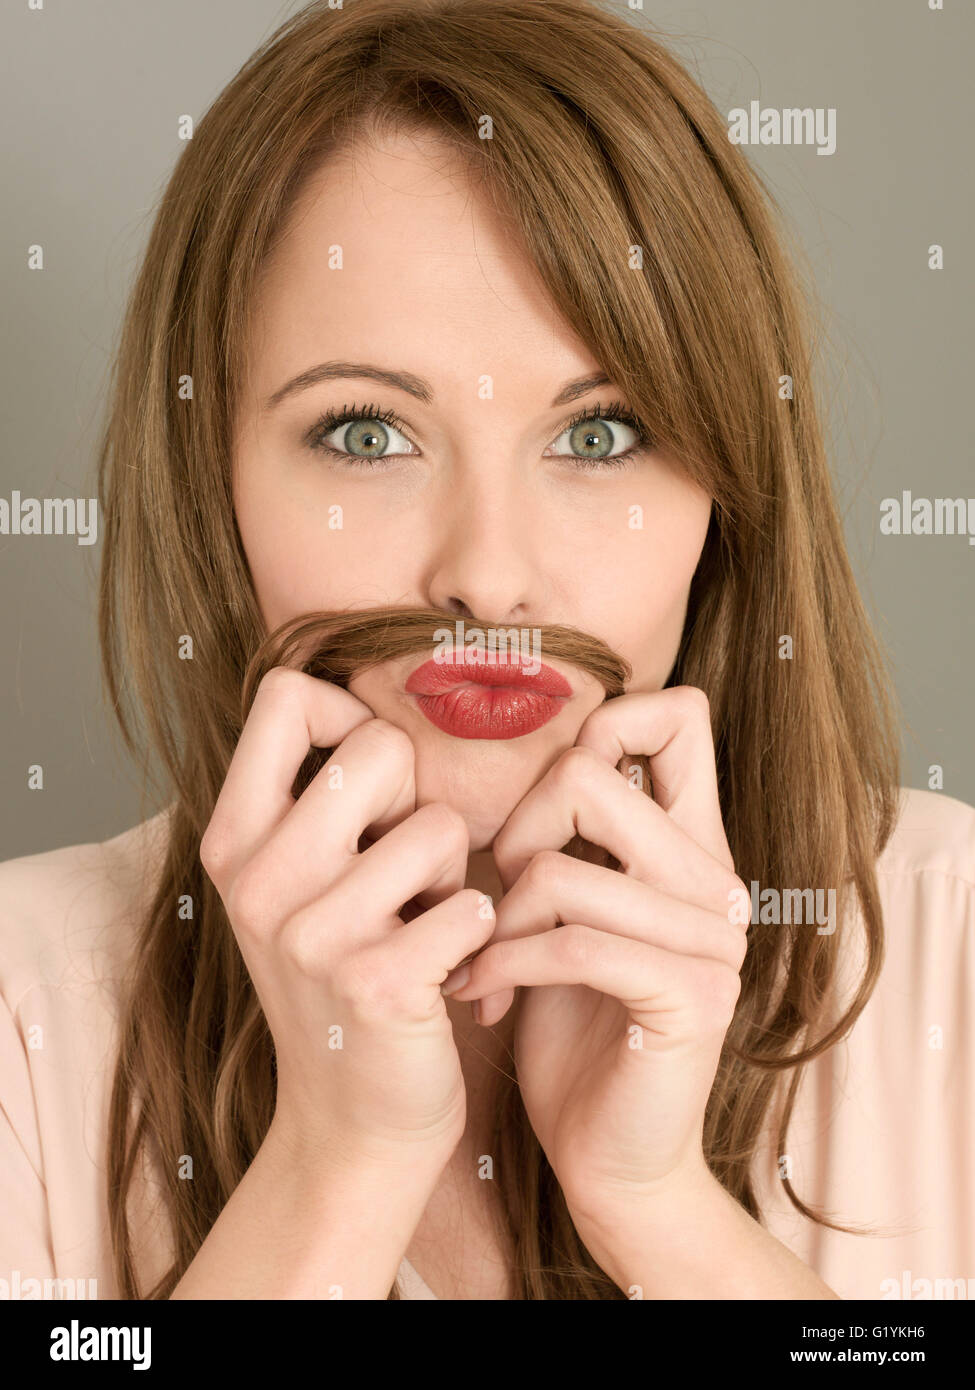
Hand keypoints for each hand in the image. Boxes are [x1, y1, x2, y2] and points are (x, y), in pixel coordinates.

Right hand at [201, 668, 497, 1168]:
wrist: (353, 1123)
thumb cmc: (345, 978)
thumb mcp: (297, 884)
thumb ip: (316, 797)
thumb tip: (369, 699)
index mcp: (234, 839)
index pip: (285, 694)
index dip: (349, 719)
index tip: (369, 788)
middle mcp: (258, 880)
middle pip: (379, 744)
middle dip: (416, 800)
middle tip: (405, 871)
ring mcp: (310, 935)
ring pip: (440, 826)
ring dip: (455, 878)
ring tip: (424, 929)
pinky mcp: (375, 985)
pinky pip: (472, 905)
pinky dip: (479, 935)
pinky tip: (449, 972)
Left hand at [443, 687, 747, 1223]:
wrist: (613, 1159)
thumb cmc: (574, 1028)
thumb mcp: (567, 913)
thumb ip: (572, 838)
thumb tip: (548, 757)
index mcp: (691, 845)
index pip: (679, 716)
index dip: (605, 724)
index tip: (550, 805)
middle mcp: (715, 878)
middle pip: (588, 775)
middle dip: (514, 833)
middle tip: (493, 900)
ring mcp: (713, 937)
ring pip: (562, 869)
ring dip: (496, 920)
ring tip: (479, 963)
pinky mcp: (692, 994)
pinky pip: (572, 943)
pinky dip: (508, 964)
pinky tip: (486, 995)